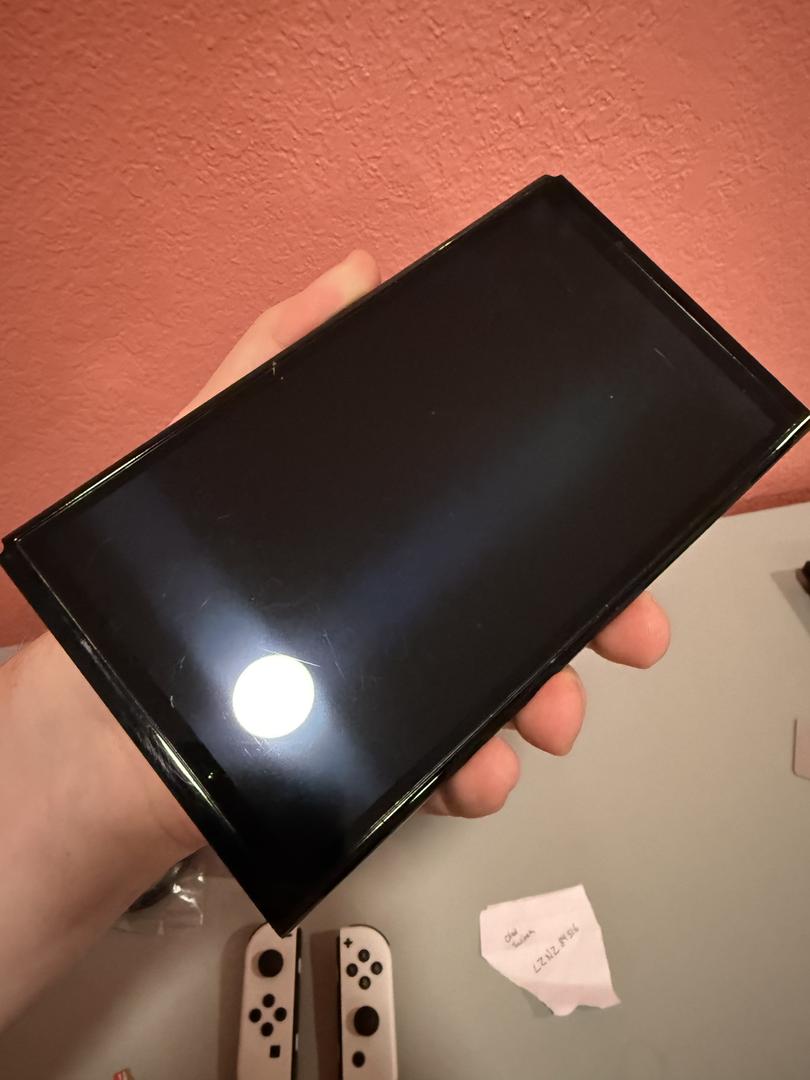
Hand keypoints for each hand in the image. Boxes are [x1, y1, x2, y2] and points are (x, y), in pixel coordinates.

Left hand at [173, 250, 669, 826]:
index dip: (569, 521)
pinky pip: (446, 761)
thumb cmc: (171, 561)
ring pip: (500, 688)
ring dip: (542, 702)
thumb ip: (280, 354)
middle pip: (521, 602)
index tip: (625, 532)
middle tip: (630, 632)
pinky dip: (477, 769)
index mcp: (388, 527)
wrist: (114, 708)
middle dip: (589, 619)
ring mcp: (394, 681)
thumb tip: (359, 272)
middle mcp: (405, 599)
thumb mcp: (223, 438)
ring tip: (547, 716)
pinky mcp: (374, 754)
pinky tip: (478, 771)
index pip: (495, 514)